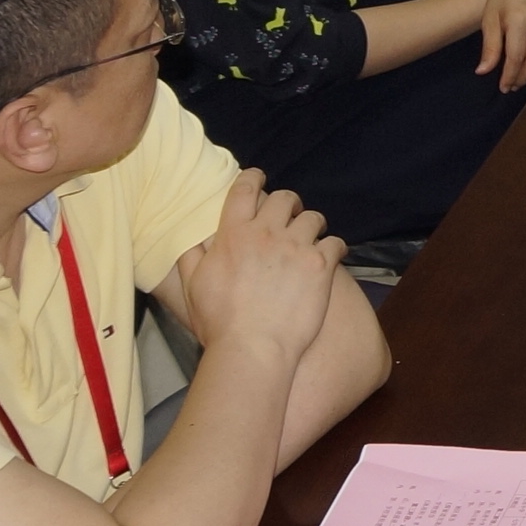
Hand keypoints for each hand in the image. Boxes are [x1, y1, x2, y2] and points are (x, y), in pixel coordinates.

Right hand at [162, 170, 341, 365]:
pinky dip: (334, 248)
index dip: (253, 178)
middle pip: (284, 198)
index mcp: (233, 234)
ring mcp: (296, 247)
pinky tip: (329, 258)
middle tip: (290, 216)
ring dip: (312, 224)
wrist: (252, 348)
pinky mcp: (321, 265)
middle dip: (288, 203)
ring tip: (311, 237)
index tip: (259, 177)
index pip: (244, 190)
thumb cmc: (219, 322)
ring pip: (313, 217)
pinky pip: (335, 242)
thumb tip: (191, 236)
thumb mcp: (192, 285)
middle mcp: (266, 233)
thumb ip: (191, 255)